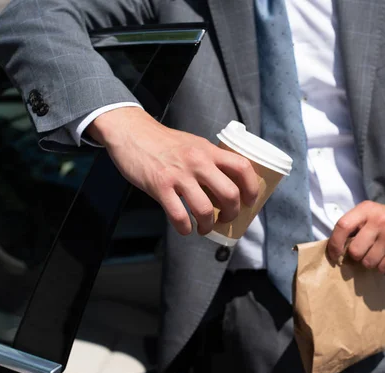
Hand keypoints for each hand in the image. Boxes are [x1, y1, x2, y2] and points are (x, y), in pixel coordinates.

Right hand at [87, 107, 258, 235]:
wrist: (131, 132)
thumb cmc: (164, 142)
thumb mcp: (194, 144)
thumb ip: (209, 161)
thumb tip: (226, 186)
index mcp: (209, 151)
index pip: (242, 168)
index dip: (252, 188)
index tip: (250, 202)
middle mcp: (198, 162)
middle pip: (229, 194)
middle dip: (232, 214)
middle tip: (225, 219)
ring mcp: (179, 175)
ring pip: (205, 210)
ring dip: (208, 225)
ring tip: (204, 227)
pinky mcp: (159, 186)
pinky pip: (179, 215)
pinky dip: (185, 228)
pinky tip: (185, 228)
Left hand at [327, 201, 384, 273]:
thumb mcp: (369, 213)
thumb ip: (353, 226)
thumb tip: (335, 249)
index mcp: (366, 209)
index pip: (342, 226)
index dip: (334, 244)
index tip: (334, 254)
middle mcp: (379, 220)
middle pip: (355, 250)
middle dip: (356, 256)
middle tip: (364, 251)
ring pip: (368, 262)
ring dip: (370, 262)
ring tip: (377, 253)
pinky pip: (383, 268)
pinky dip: (382, 267)